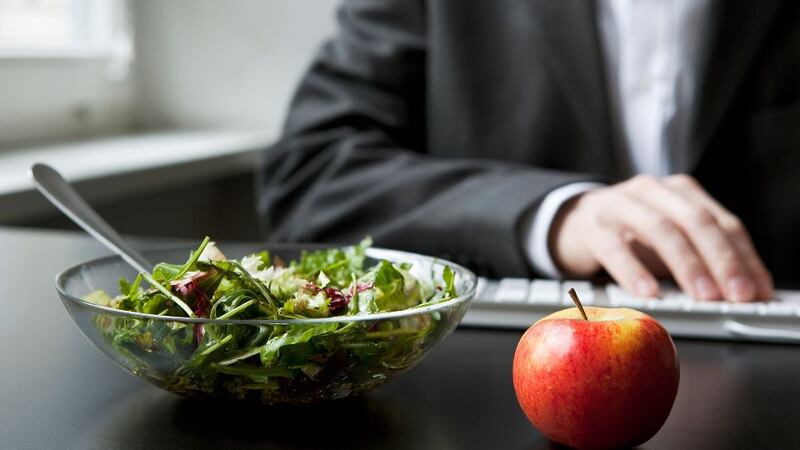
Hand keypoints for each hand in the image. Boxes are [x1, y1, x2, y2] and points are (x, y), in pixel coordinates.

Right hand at [550, 174, 773, 300]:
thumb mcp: (668, 242)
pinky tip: (648, 293)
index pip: (722, 222)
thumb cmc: (629, 235)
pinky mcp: (591, 224)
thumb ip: (701, 257)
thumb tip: (742, 293)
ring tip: (702, 296)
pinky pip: (615, 246)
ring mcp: (619, 204)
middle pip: (696, 220)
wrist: (571, 222)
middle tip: (735, 294)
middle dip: (721, 259)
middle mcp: (653, 190)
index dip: (744, 257)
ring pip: (660, 229)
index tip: (757, 291)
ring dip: (686, 265)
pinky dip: (634, 271)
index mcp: (680, 192)